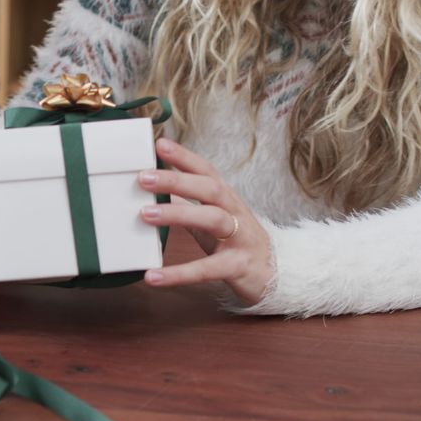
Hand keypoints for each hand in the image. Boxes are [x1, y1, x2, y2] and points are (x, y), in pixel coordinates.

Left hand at [137, 139, 272, 305]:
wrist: (276, 277)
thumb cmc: (237, 244)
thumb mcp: (212, 221)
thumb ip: (188, 206)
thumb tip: (158, 191)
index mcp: (226, 199)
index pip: (206, 171)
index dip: (185, 156)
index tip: (160, 143)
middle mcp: (235, 213)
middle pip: (210, 189)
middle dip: (177, 180)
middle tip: (143, 177)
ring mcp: (240, 238)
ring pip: (212, 219)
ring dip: (177, 215)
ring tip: (145, 215)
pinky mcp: (238, 267)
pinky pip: (206, 270)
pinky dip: (179, 273)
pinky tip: (153, 276)